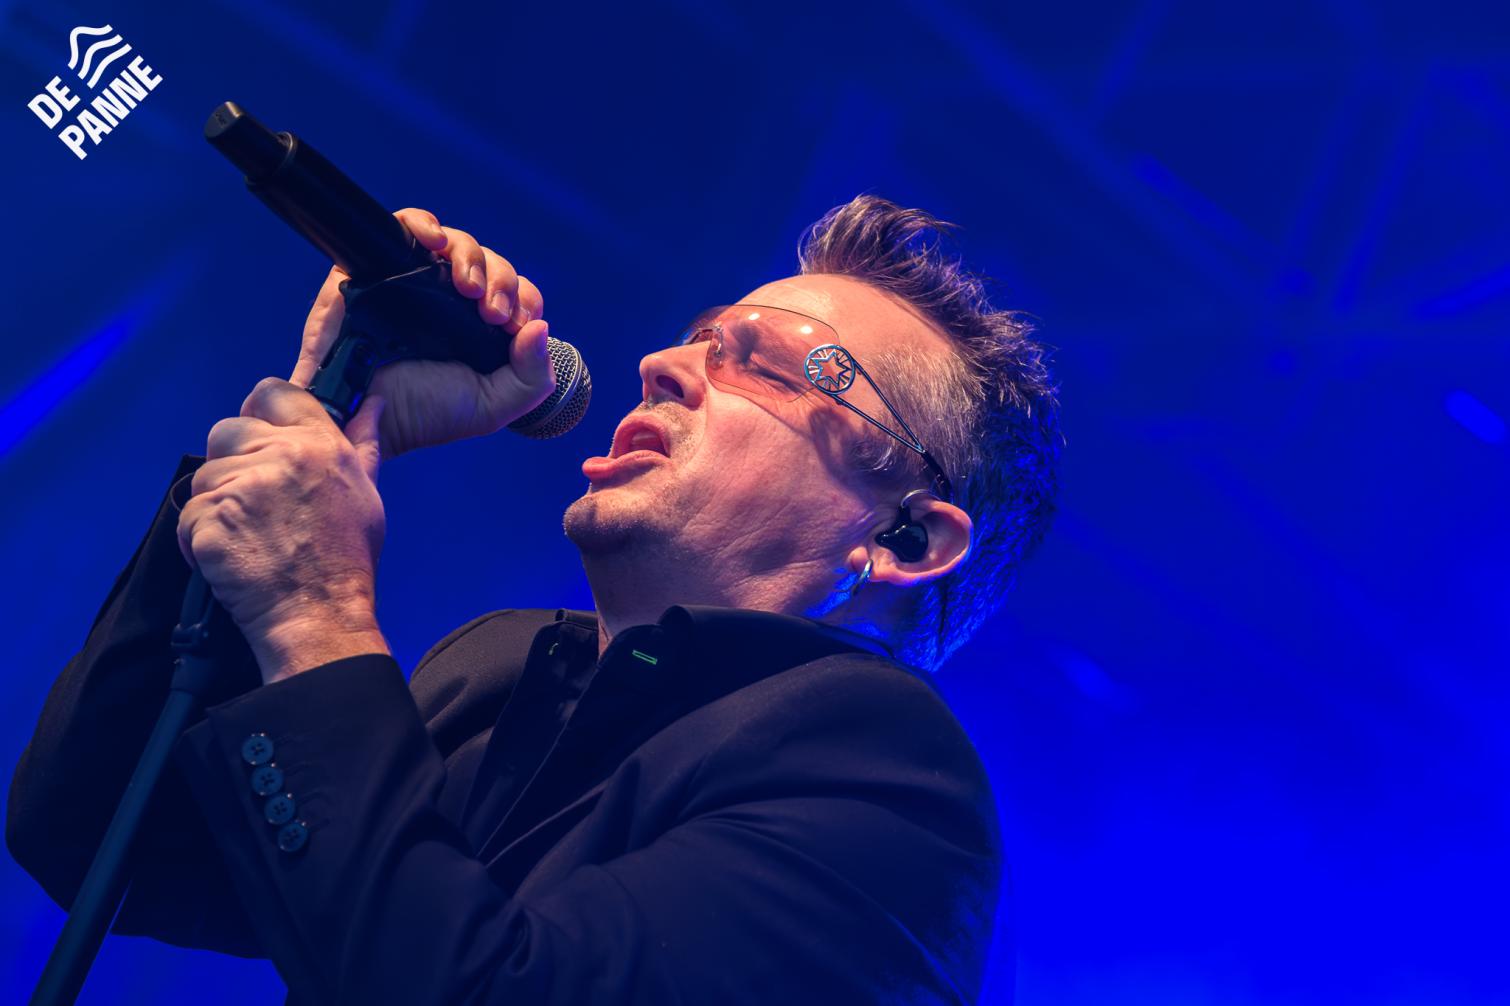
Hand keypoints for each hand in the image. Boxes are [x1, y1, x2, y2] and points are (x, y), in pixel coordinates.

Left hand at [177, 378, 389, 684]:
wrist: (320, 616)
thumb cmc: (346, 560)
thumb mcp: (367, 495)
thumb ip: (363, 445)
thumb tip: (374, 404)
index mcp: (321, 445)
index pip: (274, 392)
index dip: (259, 412)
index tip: (260, 439)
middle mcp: (282, 456)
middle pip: (227, 430)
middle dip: (231, 462)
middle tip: (252, 503)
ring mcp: (244, 486)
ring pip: (205, 476)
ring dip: (215, 506)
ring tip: (246, 538)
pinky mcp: (211, 519)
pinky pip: (189, 515)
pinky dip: (199, 539)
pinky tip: (228, 558)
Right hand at [291, 207, 555, 460]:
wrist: (361, 413)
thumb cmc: (422, 414)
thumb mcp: (490, 407)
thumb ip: (531, 378)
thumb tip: (542, 327)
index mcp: (481, 329)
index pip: (517, 295)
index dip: (523, 300)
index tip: (513, 326)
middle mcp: (452, 301)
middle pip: (492, 264)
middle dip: (501, 282)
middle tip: (491, 313)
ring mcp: (415, 280)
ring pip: (456, 244)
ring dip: (471, 257)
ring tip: (467, 287)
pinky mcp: (377, 266)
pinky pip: (405, 225)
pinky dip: (424, 223)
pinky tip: (437, 242)